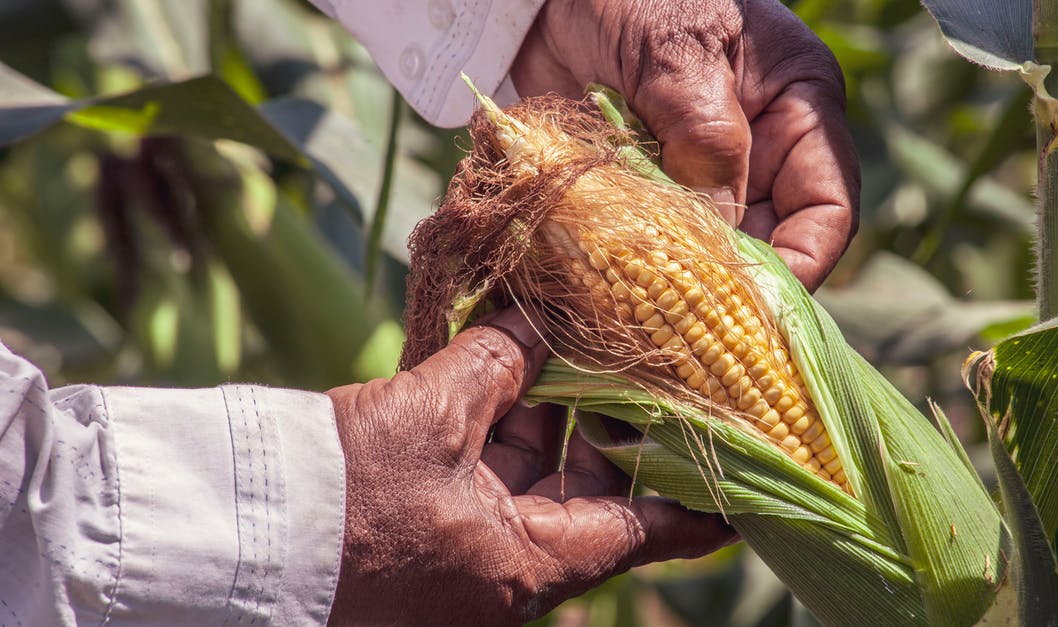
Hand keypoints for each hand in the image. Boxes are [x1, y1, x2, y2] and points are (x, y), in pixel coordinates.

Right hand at [326, 307, 734, 624]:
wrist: (234, 535)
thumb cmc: (342, 493)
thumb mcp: (431, 418)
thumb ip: (496, 365)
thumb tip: (537, 323)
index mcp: (530, 563)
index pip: (645, 532)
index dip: (698, 505)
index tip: (745, 482)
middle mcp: (507, 568)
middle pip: (589, 494)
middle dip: (610, 425)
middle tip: (649, 365)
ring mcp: (464, 550)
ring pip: (531, 477)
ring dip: (549, 412)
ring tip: (577, 343)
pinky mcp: (424, 525)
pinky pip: (482, 474)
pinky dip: (498, 422)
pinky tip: (509, 363)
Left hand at [511, 0, 858, 289]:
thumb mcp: (678, 54)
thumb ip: (706, 139)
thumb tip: (718, 234)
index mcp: (798, 111)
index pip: (827, 209)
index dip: (802, 264)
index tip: (758, 307)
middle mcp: (759, 151)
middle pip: (768, 243)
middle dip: (734, 287)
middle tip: (690, 330)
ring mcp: (700, 173)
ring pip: (709, 252)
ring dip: (680, 283)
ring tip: (647, 313)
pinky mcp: (646, 188)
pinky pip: (654, 243)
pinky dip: (636, 267)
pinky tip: (611, 288)